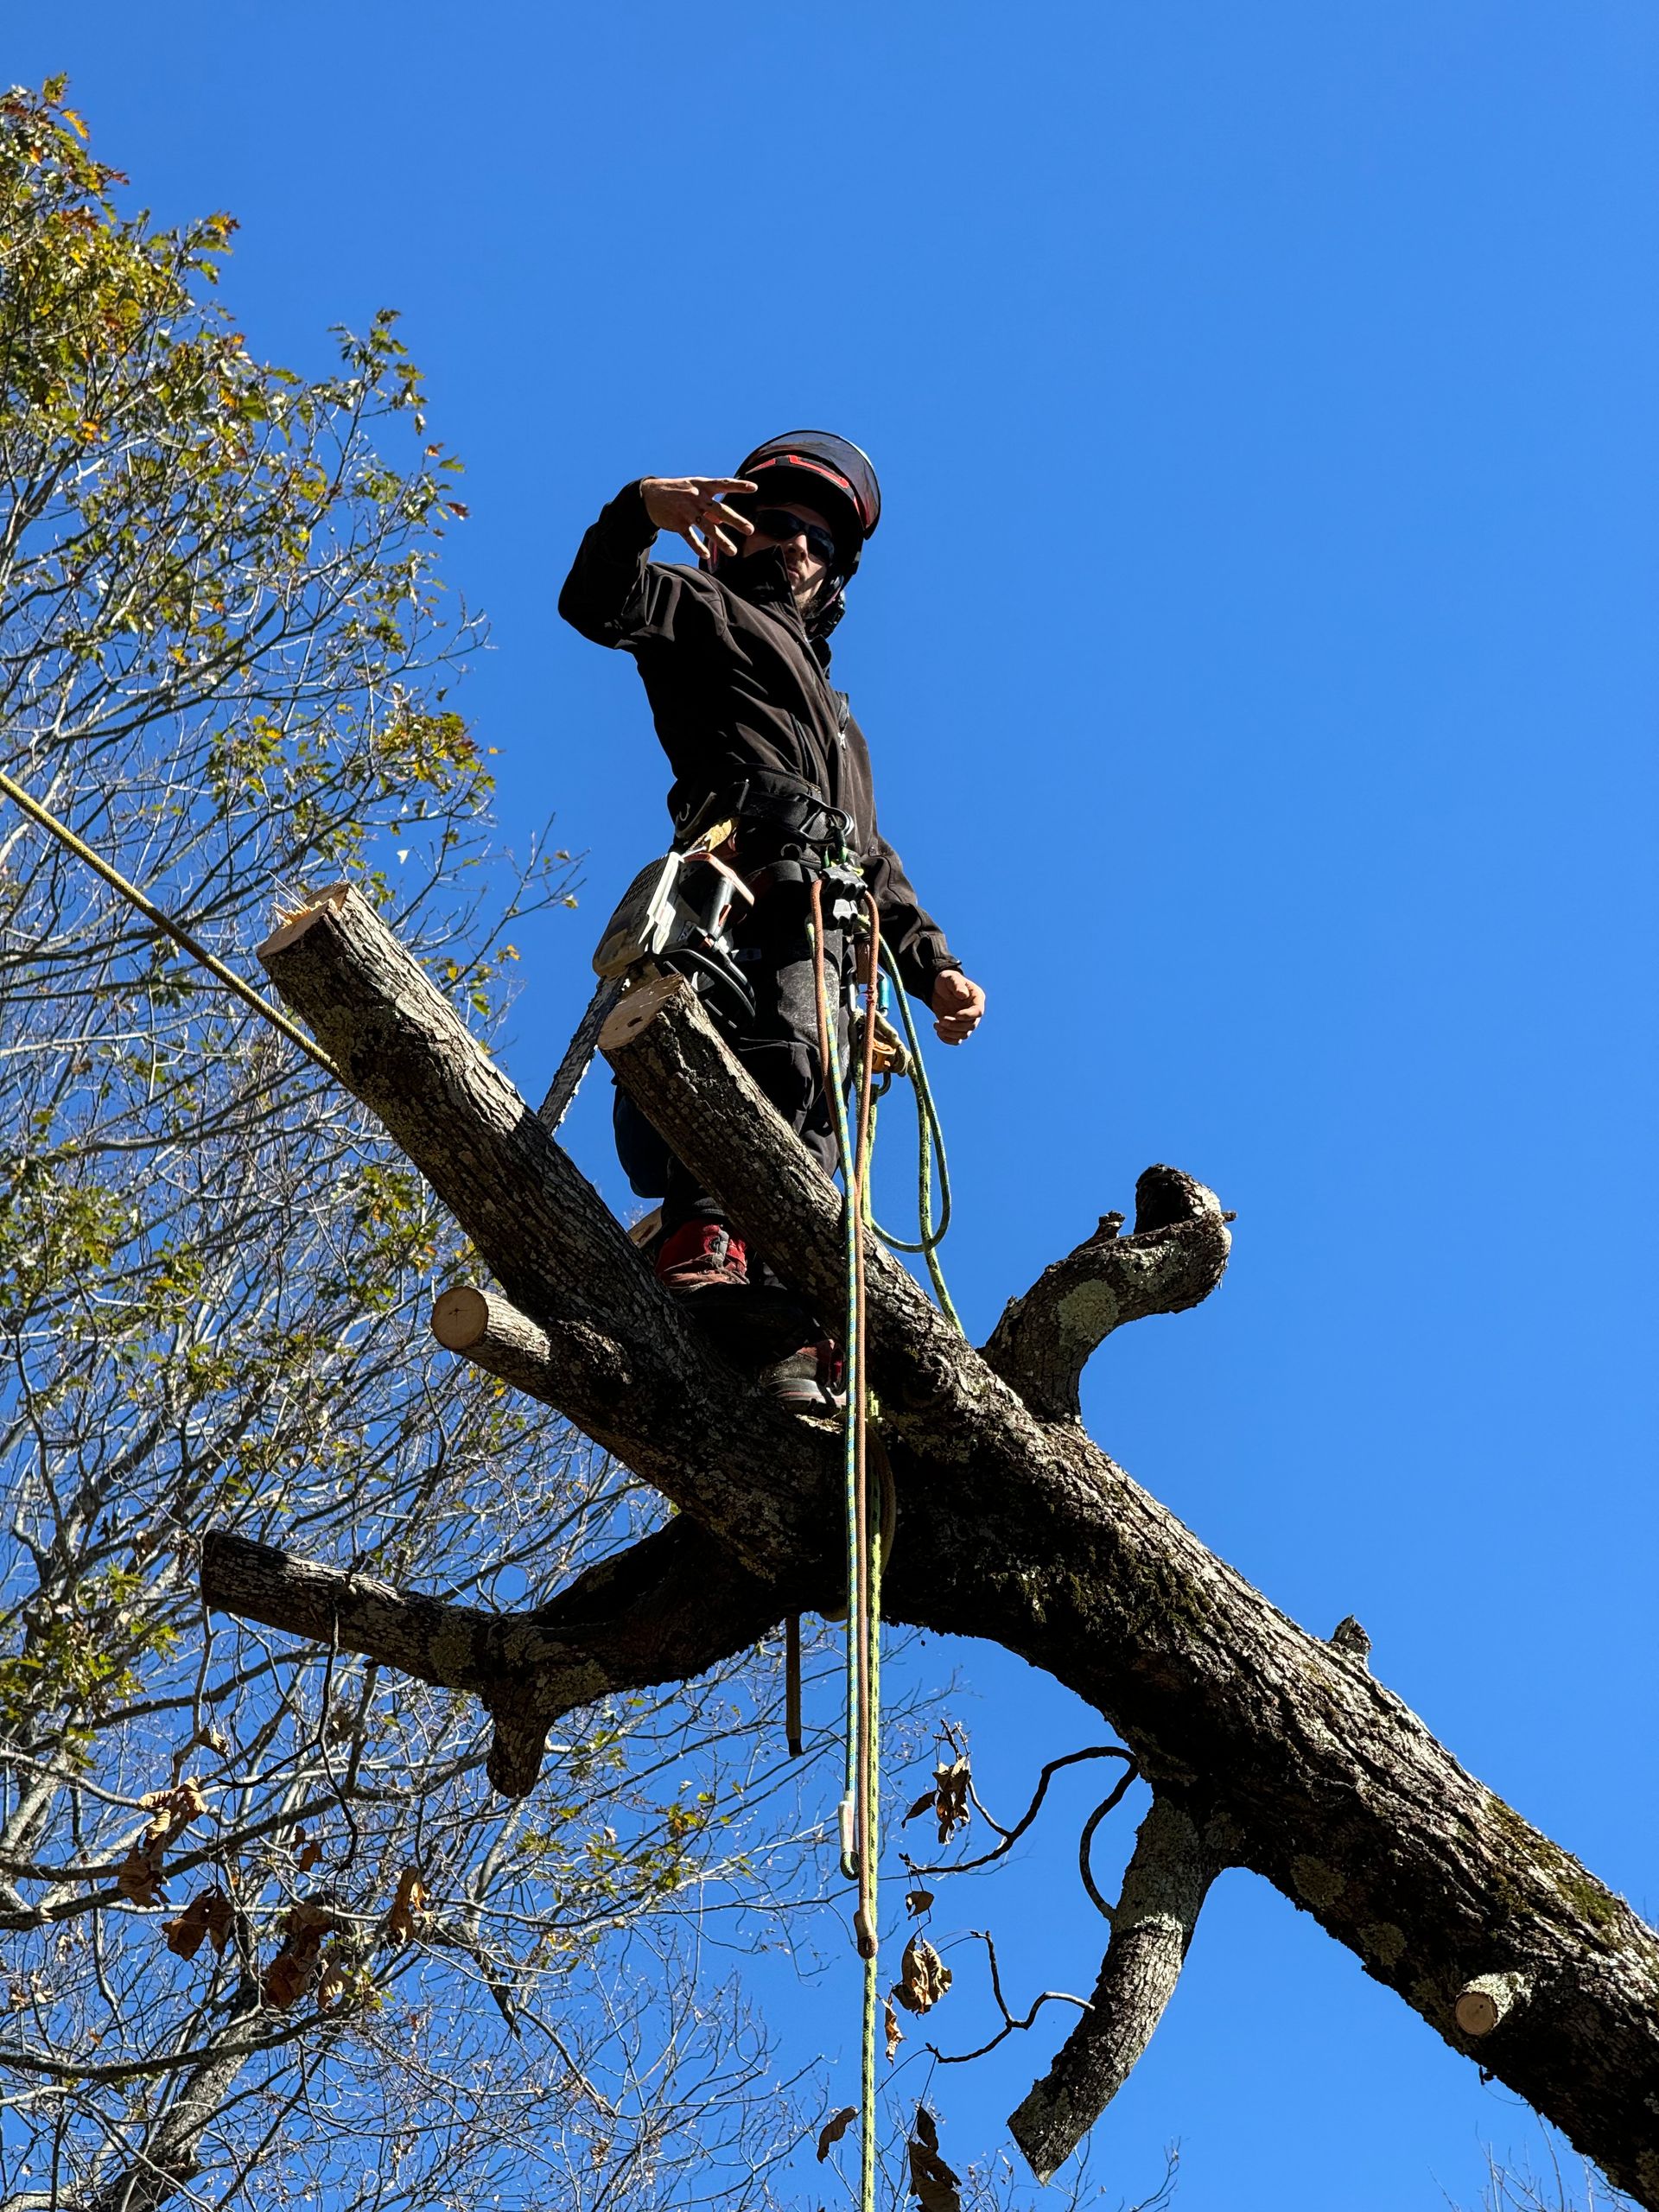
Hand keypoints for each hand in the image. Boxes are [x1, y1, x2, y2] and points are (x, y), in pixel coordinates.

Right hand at [640, 476, 756, 561]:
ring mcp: (687, 511)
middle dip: (736, 521)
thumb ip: (710, 505)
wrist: (651, 495)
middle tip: (750, 530)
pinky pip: (690, 537)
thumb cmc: (679, 492)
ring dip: (721, 541)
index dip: (739, 486)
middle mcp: (697, 498)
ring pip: (707, 528)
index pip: (724, 484)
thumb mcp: (694, 492)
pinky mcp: (678, 523)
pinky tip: (706, 555)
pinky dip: (697, 547)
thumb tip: (722, 521)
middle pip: (720, 510)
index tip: (754, 488)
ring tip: (733, 551)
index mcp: (703, 486)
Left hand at [930, 971, 985, 1044]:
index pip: (978, 1011)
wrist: (937, 988)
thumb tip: (963, 995)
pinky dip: (947, 1039)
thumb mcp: (950, 978)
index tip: (956, 1015)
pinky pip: (956, 1040)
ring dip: (950, 1033)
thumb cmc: (946, 980)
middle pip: (971, 1026)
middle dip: (955, 1025)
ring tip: (937, 1024)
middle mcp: (973, 1012)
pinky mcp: (956, 1028)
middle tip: (941, 1020)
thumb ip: (957, 985)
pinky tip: (938, 1031)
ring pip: (964, 1035)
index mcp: (976, 998)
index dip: (968, 1015)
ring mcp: (966, 1021)